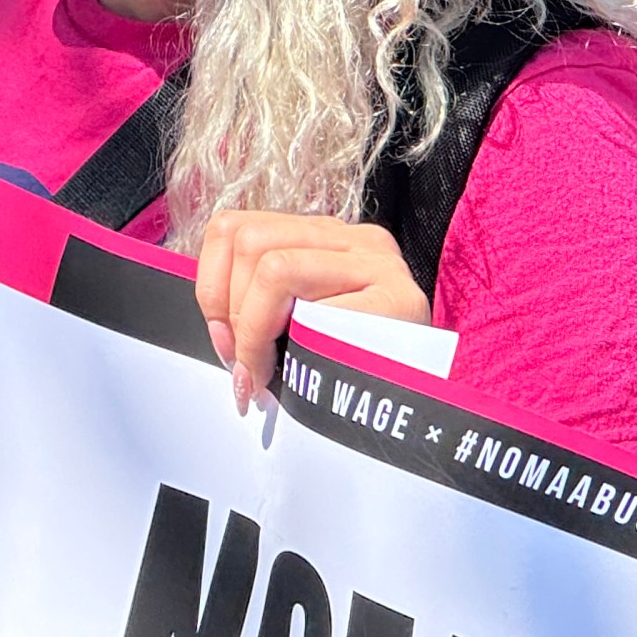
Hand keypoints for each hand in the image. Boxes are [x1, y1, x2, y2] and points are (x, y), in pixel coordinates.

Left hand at [193, 214, 430, 412]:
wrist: (424, 409)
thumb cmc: (354, 376)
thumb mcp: (295, 332)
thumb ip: (254, 314)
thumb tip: (219, 334)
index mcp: (324, 239)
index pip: (237, 228)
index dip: (211, 285)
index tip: (223, 341)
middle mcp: (353, 239)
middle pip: (249, 241)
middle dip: (227, 312)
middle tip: (244, 368)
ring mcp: (379, 263)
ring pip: (273, 264)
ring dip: (252, 331)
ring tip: (263, 377)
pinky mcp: (396, 298)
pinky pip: (312, 304)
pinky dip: (287, 345)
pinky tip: (293, 379)